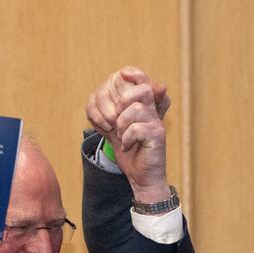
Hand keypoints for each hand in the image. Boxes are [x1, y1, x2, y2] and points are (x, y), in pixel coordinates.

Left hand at [86, 66, 171, 201]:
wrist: (142, 178)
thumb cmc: (130, 154)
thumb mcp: (114, 132)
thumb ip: (108, 116)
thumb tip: (96, 99)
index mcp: (144, 108)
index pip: (143, 81)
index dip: (134, 74)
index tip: (122, 73)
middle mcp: (153, 112)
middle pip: (141, 90)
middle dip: (121, 103)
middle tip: (114, 121)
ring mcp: (156, 123)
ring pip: (135, 109)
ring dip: (121, 124)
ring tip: (121, 137)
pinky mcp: (157, 136)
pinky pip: (137, 128)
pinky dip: (126, 138)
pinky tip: (126, 146)